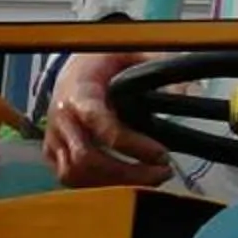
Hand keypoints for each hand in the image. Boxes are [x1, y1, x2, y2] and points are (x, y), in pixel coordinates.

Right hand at [42, 52, 171, 186]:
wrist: (72, 65)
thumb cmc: (103, 61)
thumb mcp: (133, 53)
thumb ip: (157, 68)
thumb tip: (187, 92)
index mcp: (78, 91)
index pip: (100, 124)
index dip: (132, 145)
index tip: (162, 154)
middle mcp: (61, 117)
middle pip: (87, 159)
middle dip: (127, 173)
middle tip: (163, 172)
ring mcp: (53, 137)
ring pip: (75, 174)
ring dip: (113, 184)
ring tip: (149, 177)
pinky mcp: (51, 151)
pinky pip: (70, 178)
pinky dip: (98, 185)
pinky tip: (126, 180)